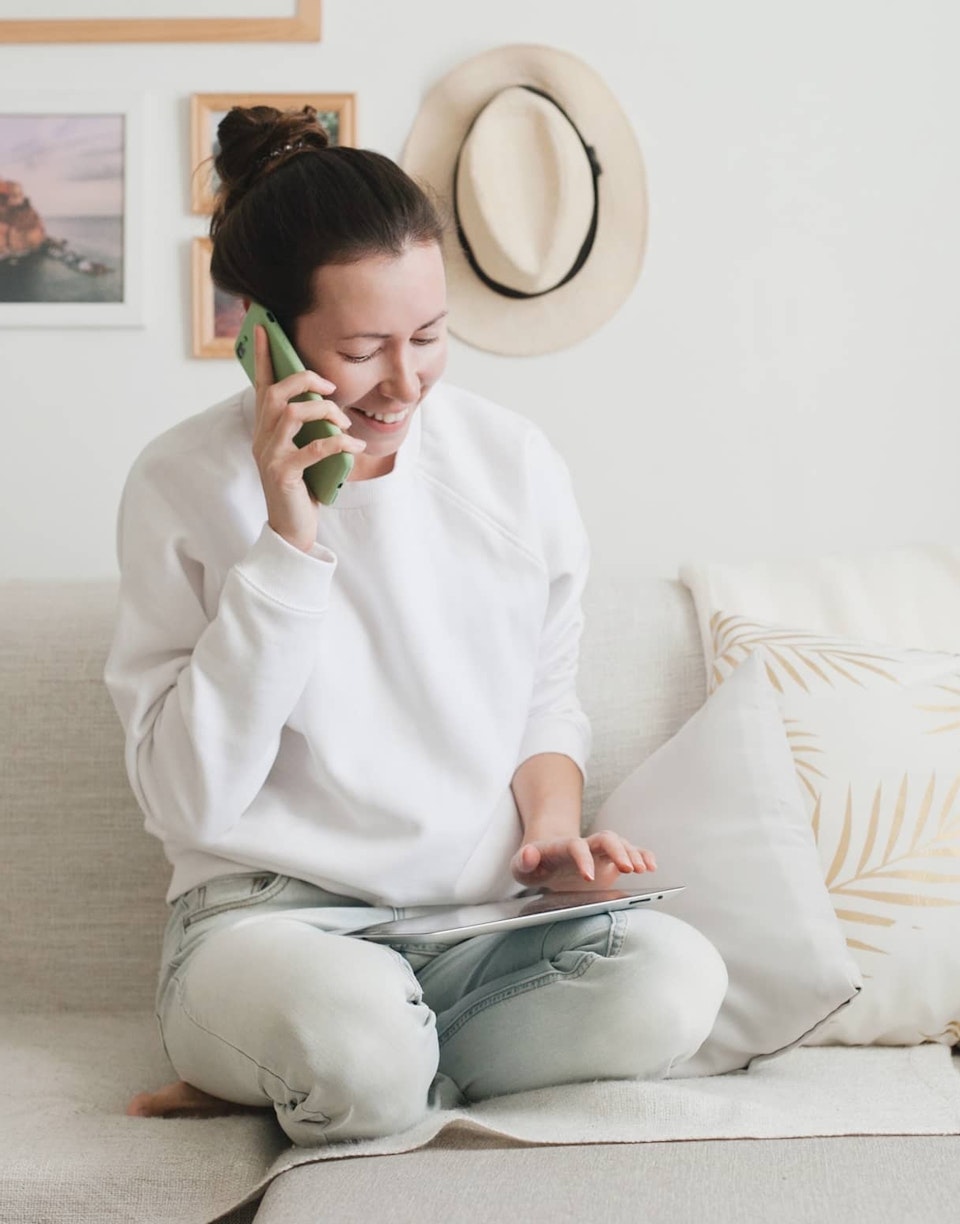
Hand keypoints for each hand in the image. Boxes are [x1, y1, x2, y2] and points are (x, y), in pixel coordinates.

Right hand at [251, 324, 365, 551]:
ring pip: (291, 415)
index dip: (262, 358)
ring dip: (323, 411)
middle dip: (305, 382)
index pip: (261, 386)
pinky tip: (354, 445)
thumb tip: (329, 405)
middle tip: (331, 388)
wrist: (292, 529)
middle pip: (277, 394)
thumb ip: (308, 428)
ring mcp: (270, 456)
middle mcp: (262, 438)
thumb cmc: (302, 487)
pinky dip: (338, 442)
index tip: (265, 330)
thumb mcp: (303, 451)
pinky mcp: (284, 474)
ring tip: (344, 420)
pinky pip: (313, 448)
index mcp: (266, 430)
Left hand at [510, 830, 656, 891]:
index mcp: (563, 847)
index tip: (589, 877)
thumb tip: (529, 854)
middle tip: (629, 869)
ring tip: (645, 869)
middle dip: (618, 851)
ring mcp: (600, 850)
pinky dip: (643, 855)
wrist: (548, 855)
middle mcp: (585, 845)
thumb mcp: (521, 865)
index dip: (583, 859)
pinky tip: (652, 866)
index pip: (575, 847)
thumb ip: (523, 861)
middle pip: (605, 839)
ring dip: (634, 854)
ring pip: (620, 844)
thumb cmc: (535, 863)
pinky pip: (631, 852)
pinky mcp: (611, 859)